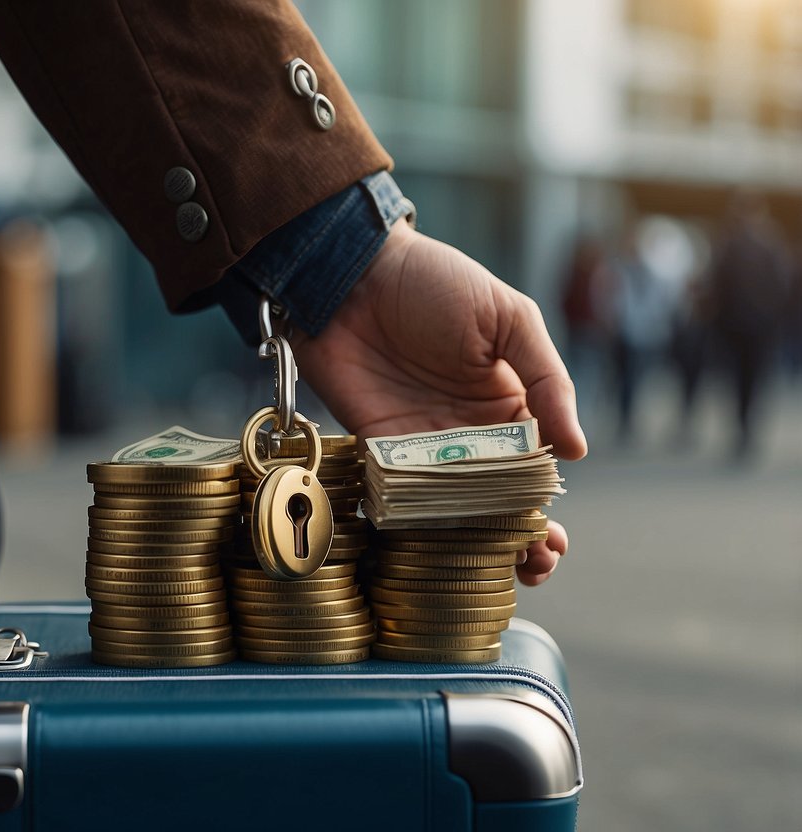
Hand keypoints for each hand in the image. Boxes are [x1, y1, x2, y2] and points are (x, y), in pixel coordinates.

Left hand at [291, 221, 587, 585]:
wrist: (352, 270)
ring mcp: (420, 441)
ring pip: (452, 506)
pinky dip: (421, 522)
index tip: (555, 540)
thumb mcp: (508, 317)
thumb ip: (545, 379)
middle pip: (495, 497)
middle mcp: (465, 430)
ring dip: (475, 541)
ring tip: (500, 569)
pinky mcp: (375, 446)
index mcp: (506, 400)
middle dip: (516, 537)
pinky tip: (442, 546)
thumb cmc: (434, 280)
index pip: (533, 466)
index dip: (545, 506)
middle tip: (533, 566)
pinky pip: (401, 493)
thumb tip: (577, 449)